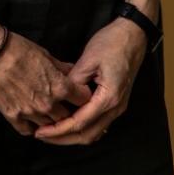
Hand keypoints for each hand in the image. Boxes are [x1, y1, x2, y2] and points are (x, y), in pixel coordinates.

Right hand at [0, 31, 92, 135]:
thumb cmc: (18, 48)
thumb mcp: (45, 54)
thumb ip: (62, 68)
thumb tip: (73, 73)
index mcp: (59, 87)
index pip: (83, 100)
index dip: (82, 96)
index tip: (78, 94)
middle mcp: (48, 103)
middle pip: (68, 116)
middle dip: (67, 110)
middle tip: (63, 104)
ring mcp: (30, 112)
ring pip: (50, 126)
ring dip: (50, 120)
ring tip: (46, 111)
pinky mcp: (13, 116)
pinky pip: (28, 131)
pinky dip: (31, 127)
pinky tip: (31, 120)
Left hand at [33, 18, 146, 144]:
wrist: (133, 36)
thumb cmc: (112, 43)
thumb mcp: (89, 58)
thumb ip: (74, 80)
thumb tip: (60, 94)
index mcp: (108, 98)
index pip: (80, 123)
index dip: (58, 130)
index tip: (40, 132)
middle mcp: (115, 108)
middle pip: (88, 135)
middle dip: (63, 139)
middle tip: (41, 135)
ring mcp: (118, 107)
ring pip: (94, 132)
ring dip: (72, 135)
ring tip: (51, 131)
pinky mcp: (116, 102)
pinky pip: (98, 123)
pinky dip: (82, 127)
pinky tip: (67, 122)